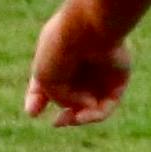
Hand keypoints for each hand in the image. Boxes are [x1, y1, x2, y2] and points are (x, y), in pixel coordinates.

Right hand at [25, 0, 132, 125]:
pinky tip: (87, 110)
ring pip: (89, 106)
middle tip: (57, 123)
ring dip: (79, 118)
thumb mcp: (45, 76)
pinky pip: (106, 104)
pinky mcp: (118, 79)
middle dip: (64, 114)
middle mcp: (79, 65)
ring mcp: (99, 73)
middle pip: (69, 98)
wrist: (90, 28)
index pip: (46, 83)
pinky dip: (95, 114)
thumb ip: (57, 97)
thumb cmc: (62, 48)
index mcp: (57, 57)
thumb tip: (80, 107)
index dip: (37, 100)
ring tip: (73, 118)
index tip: (32, 113)